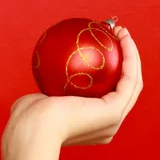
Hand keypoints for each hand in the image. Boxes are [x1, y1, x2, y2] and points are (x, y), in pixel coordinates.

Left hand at [3, 26, 142, 153]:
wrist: (32, 129)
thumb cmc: (27, 117)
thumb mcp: (37, 101)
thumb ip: (47, 91)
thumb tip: (46, 74)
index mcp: (93, 126)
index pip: (108, 95)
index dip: (111, 71)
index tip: (102, 45)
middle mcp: (108, 125)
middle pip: (125, 88)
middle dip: (126, 60)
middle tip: (115, 34)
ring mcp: (114, 120)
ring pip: (132, 82)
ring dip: (132, 54)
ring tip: (122, 31)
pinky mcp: (114, 110)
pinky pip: (128, 78)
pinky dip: (130, 56)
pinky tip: (122, 37)